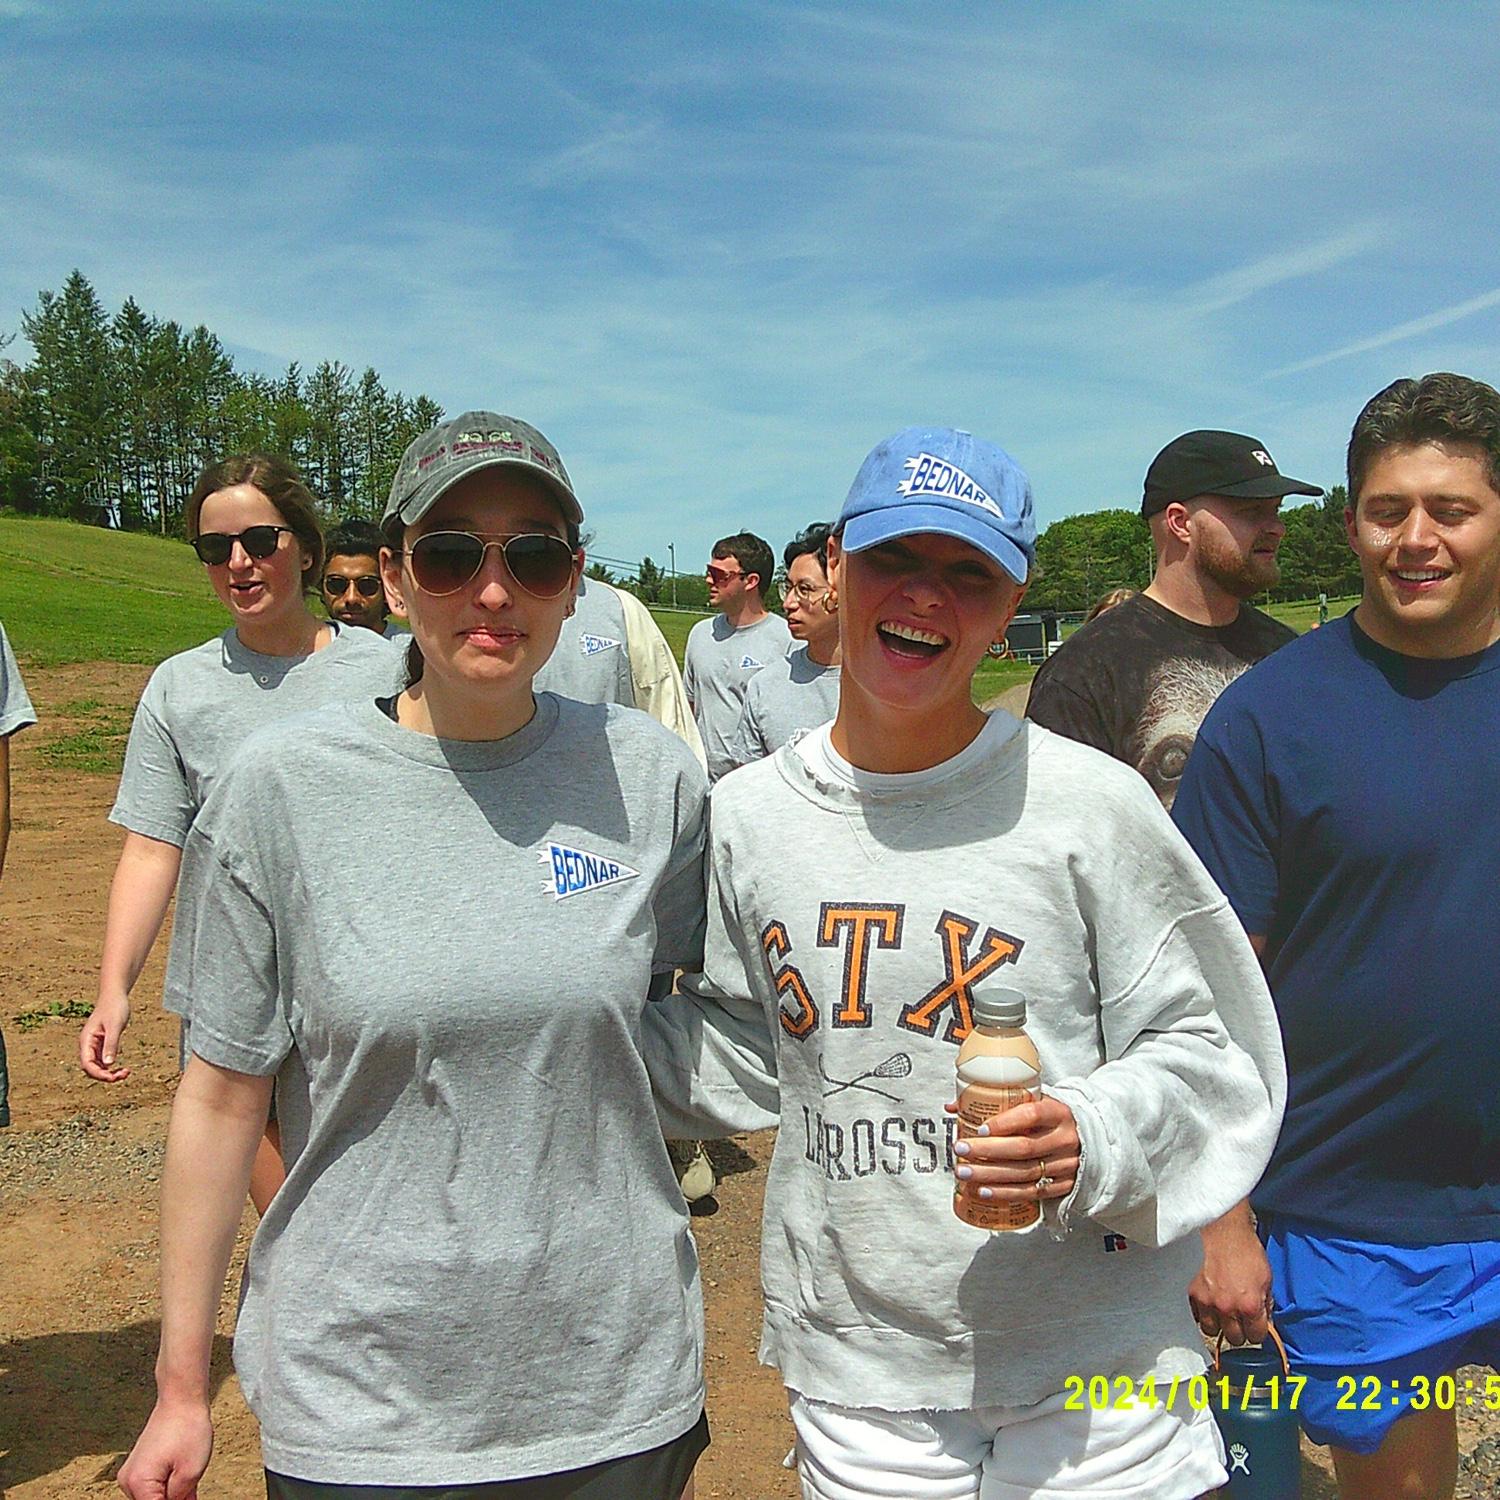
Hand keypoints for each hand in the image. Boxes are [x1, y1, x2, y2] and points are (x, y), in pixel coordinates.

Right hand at [80, 995, 131, 1081]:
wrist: (115, 996)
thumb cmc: (114, 1008)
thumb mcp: (115, 1026)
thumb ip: (111, 1044)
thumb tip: (109, 1064)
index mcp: (86, 1041)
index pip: (87, 1064)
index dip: (99, 1074)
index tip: (113, 1077)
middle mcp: (87, 1045)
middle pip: (91, 1068)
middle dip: (105, 1076)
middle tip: (124, 1074)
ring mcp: (93, 1046)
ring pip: (97, 1067)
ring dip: (109, 1073)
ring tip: (126, 1072)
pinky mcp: (101, 1045)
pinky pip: (103, 1061)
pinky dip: (111, 1067)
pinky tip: (122, 1069)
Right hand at [117, 1398, 211, 1498]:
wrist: (181, 1399)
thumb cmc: (188, 1429)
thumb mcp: (191, 1472)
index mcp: (138, 1484)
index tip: (184, 1494)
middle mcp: (128, 1482)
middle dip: (174, 1498)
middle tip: (190, 1486)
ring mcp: (131, 1474)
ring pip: (155, 1496)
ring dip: (172, 1493)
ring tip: (187, 1471)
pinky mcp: (138, 1467)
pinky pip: (153, 1486)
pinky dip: (169, 1485)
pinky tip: (184, 1473)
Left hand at [946, 1094, 1080, 1204]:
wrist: (1087, 1140)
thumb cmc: (1049, 1119)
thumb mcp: (1034, 1103)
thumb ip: (998, 1103)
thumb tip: (953, 1106)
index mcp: (1058, 1112)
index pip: (1032, 1115)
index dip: (1004, 1122)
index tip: (979, 1127)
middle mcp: (1064, 1139)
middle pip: (1023, 1147)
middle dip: (987, 1150)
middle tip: (960, 1149)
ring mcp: (1065, 1165)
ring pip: (1024, 1172)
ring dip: (990, 1175)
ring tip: (964, 1172)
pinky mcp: (1063, 1185)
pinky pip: (1031, 1192)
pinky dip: (1005, 1193)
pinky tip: (983, 1191)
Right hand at [1189, 1211, 1272, 1344]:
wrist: (1220, 1227)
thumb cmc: (1244, 1248)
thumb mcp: (1266, 1277)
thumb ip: (1265, 1303)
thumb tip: (1264, 1320)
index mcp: (1250, 1305)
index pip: (1256, 1337)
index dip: (1256, 1331)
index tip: (1254, 1326)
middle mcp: (1227, 1307)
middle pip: (1233, 1338)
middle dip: (1238, 1330)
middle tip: (1237, 1317)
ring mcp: (1206, 1301)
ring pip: (1211, 1330)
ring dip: (1217, 1323)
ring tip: (1220, 1311)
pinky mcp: (1189, 1292)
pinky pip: (1194, 1314)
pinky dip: (1201, 1312)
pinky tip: (1207, 1301)